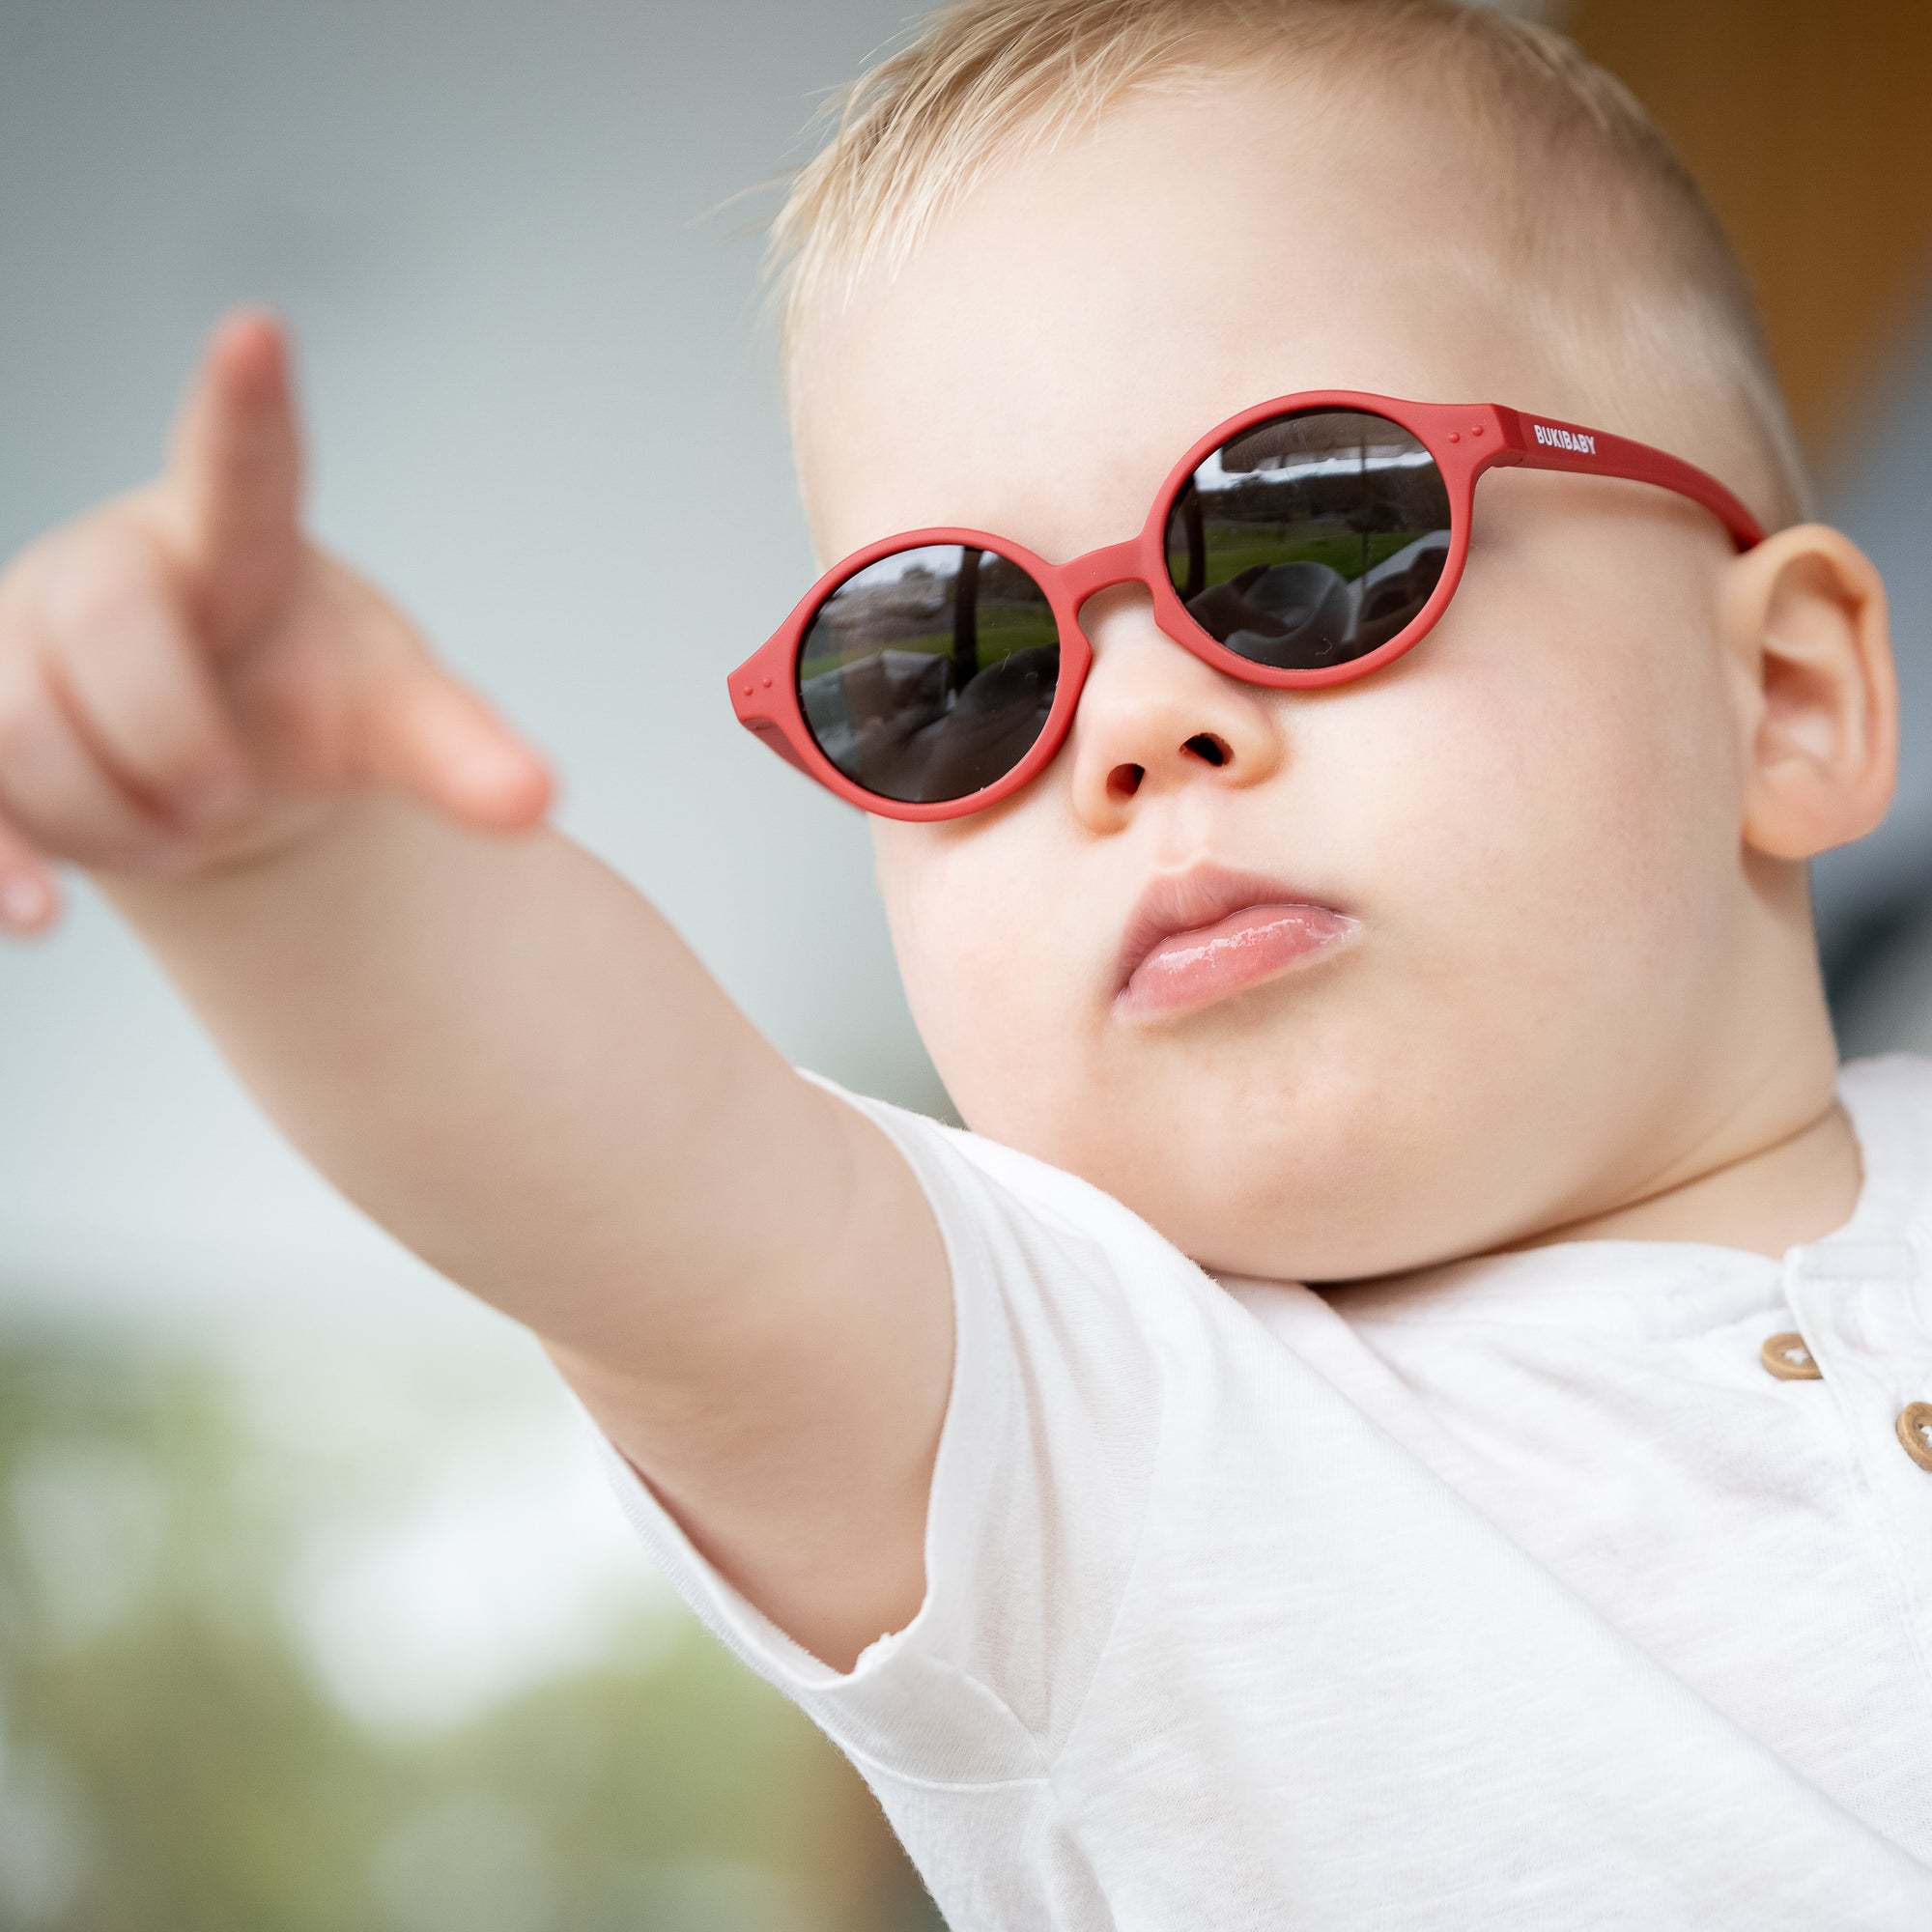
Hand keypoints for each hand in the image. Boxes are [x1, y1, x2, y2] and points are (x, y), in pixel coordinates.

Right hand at [0, 310, 551, 932]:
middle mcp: (112, 565)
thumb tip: (533, 800)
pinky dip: (0, 862)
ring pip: (23, 730)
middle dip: (178, 747)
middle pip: (113, 634)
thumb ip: (460, 751)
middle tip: (227, 800)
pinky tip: (38, 914)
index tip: (260, 332)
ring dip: (120, 819)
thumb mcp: (393, 718)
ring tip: (181, 830)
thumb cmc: (304, 699)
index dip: (245, 404)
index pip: (243, 465)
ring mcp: (22, 638)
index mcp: (234, 538)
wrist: (216, 765)